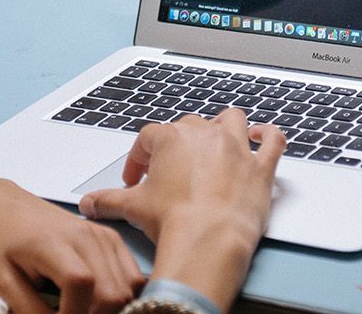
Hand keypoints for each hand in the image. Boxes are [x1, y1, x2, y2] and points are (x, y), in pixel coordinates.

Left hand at [0, 170, 143, 313]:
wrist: (7, 207)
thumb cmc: (1, 240)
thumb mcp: (3, 279)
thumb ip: (28, 309)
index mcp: (55, 243)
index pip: (81, 284)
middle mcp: (86, 236)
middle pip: (112, 291)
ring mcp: (103, 235)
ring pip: (129, 287)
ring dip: (110, 309)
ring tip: (82, 311)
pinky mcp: (111, 238)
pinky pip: (134, 275)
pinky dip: (122, 294)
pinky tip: (98, 301)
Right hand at [78, 111, 284, 308]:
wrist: (208, 240)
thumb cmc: (174, 221)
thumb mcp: (132, 209)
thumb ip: (107, 201)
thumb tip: (88, 203)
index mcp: (172, 139)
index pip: (148, 138)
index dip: (138, 158)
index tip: (135, 178)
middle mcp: (205, 135)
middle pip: (188, 126)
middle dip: (178, 144)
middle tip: (169, 170)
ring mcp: (236, 148)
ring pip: (231, 120)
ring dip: (224, 127)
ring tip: (217, 139)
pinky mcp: (261, 167)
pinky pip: (273, 140)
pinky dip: (270, 135)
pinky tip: (263, 136)